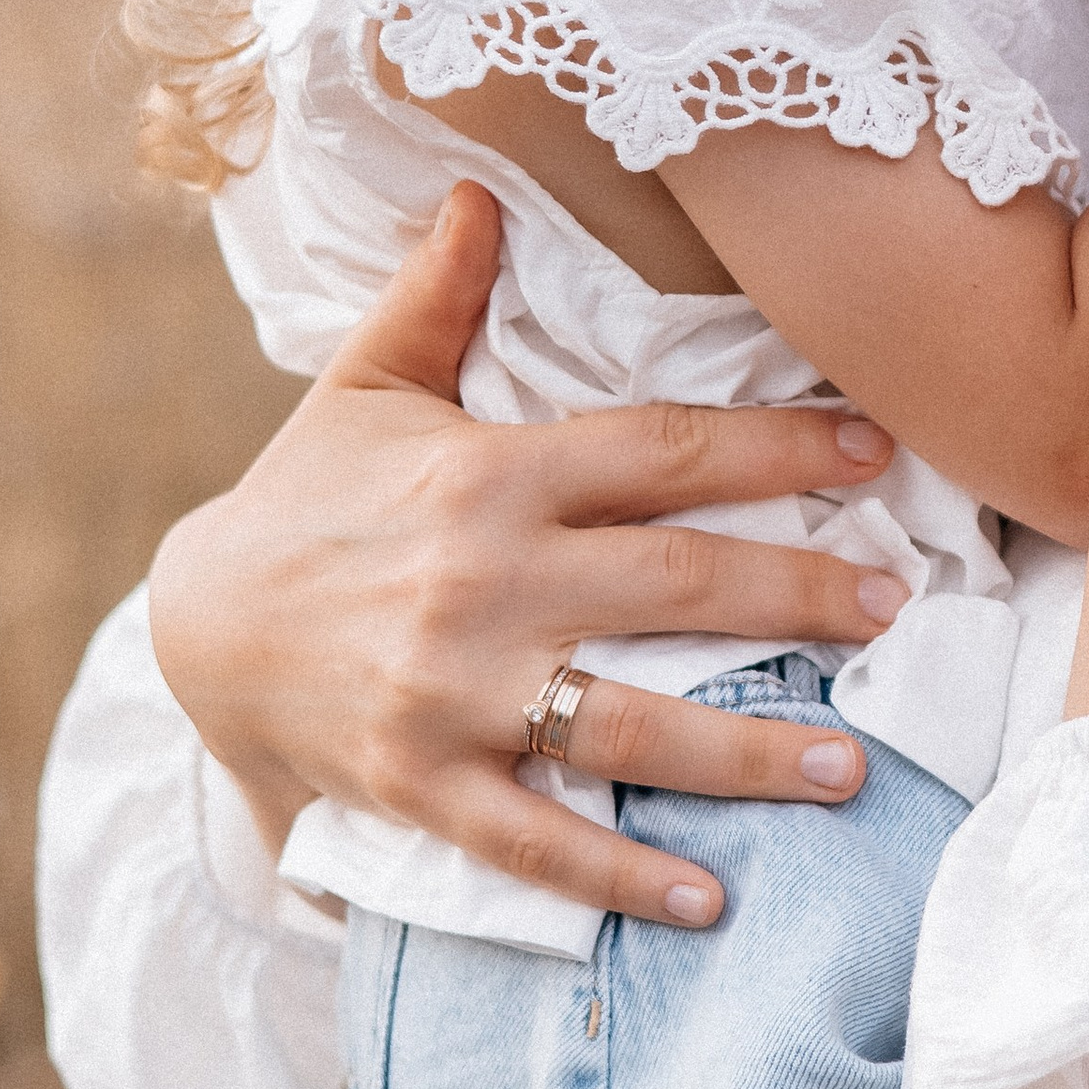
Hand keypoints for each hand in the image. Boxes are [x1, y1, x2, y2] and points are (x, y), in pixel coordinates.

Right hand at [147, 184, 915, 927]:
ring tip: (847, 768)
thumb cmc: (307, 495)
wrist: (194, 623)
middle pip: (673, 581)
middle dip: (797, 594)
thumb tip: (480, 188)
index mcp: (491, 473)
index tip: (873, 453)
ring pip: (623, 721)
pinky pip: (532, 840)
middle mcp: (482, 580)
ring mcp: (450, 691)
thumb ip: (440, 291)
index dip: (774, 446)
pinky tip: (708, 899)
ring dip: (745, 752)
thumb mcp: (369, 381)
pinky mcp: (417, 784)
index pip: (659, 448)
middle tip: (894, 609)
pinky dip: (618, 874)